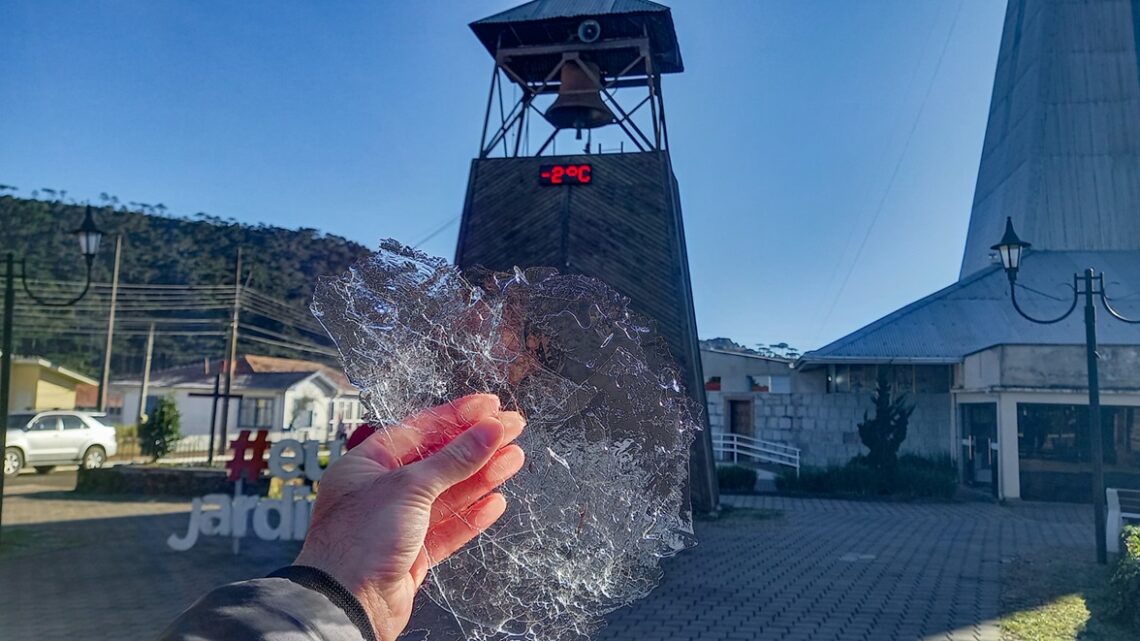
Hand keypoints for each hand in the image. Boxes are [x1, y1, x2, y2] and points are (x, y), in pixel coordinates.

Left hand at [295, 394, 525, 640]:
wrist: (345, 605)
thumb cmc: (357, 540)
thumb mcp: (409, 487)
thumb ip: (454, 459)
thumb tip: (488, 431)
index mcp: (368, 464)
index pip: (420, 429)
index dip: (457, 415)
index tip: (489, 406)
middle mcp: (381, 490)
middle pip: (438, 460)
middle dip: (476, 445)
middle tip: (511, 429)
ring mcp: (398, 523)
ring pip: (448, 494)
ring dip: (481, 476)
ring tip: (514, 459)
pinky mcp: (412, 554)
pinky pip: (448, 528)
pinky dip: (472, 515)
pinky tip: (495, 502)